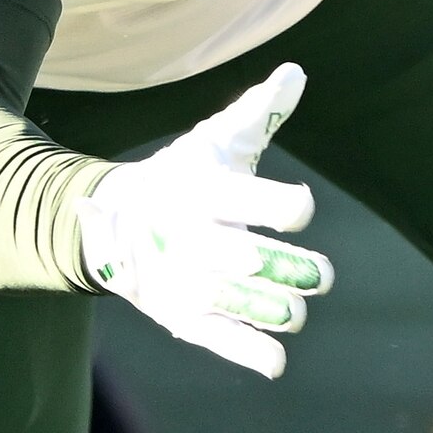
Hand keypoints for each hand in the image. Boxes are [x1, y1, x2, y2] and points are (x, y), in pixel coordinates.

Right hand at [82, 65, 330, 374]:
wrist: (110, 222)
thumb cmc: (180, 176)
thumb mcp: (213, 141)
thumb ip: (258, 112)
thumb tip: (297, 73)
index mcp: (206, 192)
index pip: (255, 201)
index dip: (290, 206)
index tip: (300, 208)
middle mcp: (194, 238)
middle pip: (251, 259)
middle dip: (296, 269)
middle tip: (322, 275)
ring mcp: (186, 280)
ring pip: (241, 304)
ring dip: (280, 310)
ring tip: (294, 305)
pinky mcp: (182, 316)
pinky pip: (220, 341)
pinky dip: (252, 355)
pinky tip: (277, 359)